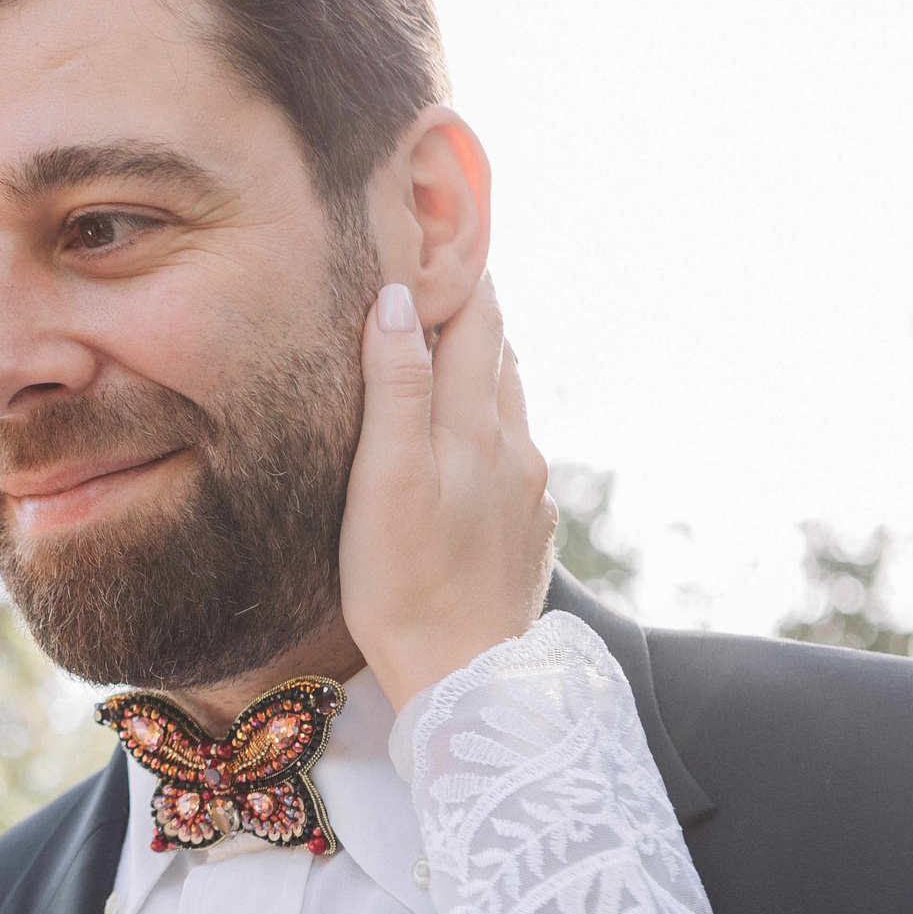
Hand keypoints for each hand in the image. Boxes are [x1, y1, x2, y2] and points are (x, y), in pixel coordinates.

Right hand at [340, 273, 556, 707]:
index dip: (460, 275)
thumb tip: (395, 300)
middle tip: (441, 275)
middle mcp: (516, 449)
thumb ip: (395, 386)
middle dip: (471, 315)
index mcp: (478, 426)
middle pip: (499, 358)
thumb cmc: (404, 584)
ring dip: (482, 372)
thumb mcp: (383, 478)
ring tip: (450, 350)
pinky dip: (486, 431)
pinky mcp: (528, 533)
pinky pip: (510, 460)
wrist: (466, 680)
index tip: (442, 233)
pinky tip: (460, 450)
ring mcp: (529, 493)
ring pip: (507, 408)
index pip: (477, 323)